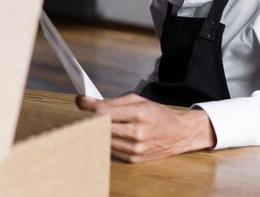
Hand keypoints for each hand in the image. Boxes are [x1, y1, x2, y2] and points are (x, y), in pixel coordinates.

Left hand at [76, 93, 215, 162]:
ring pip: (103, 139)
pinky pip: (110, 149)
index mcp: (138, 114)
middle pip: (100, 127)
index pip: (103, 112)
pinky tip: (105, 133)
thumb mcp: (139, 100)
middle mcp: (136, 133)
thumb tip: (90, 103)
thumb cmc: (157, 113)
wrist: (179, 132)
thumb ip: (114, 102)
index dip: (87, 105)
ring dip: (96, 130)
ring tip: (95, 121)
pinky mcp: (133, 159)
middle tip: (84, 111)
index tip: (80, 100)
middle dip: (89, 118)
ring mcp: (135, 148)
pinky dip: (105, 140)